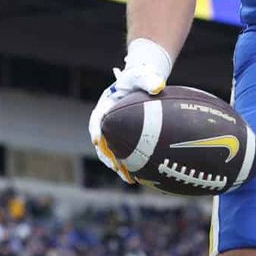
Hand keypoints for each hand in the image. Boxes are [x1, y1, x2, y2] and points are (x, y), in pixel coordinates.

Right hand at [86, 38, 172, 183]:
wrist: (141, 84)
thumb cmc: (140, 79)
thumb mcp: (143, 77)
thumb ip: (150, 80)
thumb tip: (159, 86)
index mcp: (105, 107)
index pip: (97, 120)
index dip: (96, 131)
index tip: (96, 140)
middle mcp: (105, 123)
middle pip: (102, 142)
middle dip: (107, 155)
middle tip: (116, 166)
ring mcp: (112, 133)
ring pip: (110, 152)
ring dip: (117, 165)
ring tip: (128, 178)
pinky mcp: (121, 139)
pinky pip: (122, 154)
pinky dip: (128, 165)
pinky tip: (138, 177)